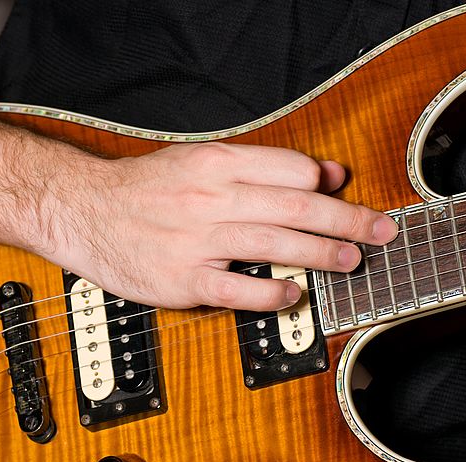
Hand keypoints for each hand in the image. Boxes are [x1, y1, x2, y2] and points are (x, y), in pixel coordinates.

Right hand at [39, 142, 397, 309]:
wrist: (83, 211)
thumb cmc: (148, 189)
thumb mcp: (202, 160)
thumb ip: (265, 166)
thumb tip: (326, 171)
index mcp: (218, 163)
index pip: (290, 169)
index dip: (326, 185)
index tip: (350, 197)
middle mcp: (212, 198)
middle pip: (295, 208)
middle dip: (347, 220)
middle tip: (382, 231)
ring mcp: (198, 241)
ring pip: (275, 246)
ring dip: (321, 255)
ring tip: (352, 260)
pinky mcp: (184, 279)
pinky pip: (238, 290)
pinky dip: (271, 295)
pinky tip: (293, 296)